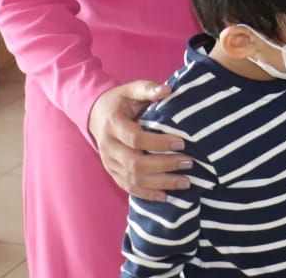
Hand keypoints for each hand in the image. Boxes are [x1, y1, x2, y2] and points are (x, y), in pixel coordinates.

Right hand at [88, 81, 191, 200]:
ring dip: (160, 183)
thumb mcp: (131, 89)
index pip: (136, 139)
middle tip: (189, 163)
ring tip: (185, 182)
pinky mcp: (112, 173)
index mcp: (113, 125)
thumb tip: (167, 90)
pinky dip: (147, 194)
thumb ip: (148, 89)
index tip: (181, 143)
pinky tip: (166, 197)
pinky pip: (129, 187)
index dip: (159, 143)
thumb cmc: (120, 101)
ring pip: (133, 179)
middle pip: (136, 163)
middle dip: (164, 165)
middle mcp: (108, 147)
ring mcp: (109, 163)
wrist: (96, 114)